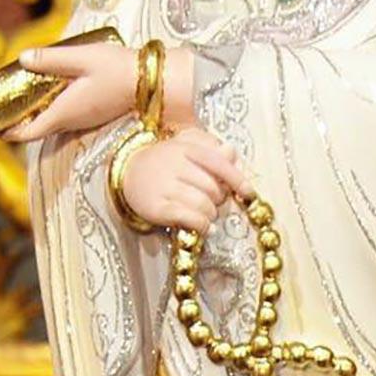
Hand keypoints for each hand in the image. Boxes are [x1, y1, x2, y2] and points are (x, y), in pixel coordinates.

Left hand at [3, 40, 196, 143]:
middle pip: (35, 130)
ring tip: (16, 100)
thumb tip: (22, 58)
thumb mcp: (83, 57)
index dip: (5, 132)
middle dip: (14, 123)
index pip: (26, 132)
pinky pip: (62, 117)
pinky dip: (47, 110)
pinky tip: (45, 93)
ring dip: (31, 116)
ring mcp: (83, 120)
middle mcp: (71, 121)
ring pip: (49, 123)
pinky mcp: (92, 114)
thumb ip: (51, 59)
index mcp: (64, 111)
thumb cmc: (118, 69)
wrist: (153, 81)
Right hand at [116, 125, 253, 233]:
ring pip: (204, 205)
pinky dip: (202, 225)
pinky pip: (190, 219)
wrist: (127, 173)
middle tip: (213, 202)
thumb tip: (231, 152)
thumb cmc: (164, 162)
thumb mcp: (185, 148)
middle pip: (214, 188)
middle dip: (219, 199)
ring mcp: (164, 186)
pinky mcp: (156, 207)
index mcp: (186, 148)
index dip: (237, 180)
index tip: (249, 193)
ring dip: (211, 215)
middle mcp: (175, 165)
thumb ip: (210, 149)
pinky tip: (203, 227)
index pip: (219, 163)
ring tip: (206, 215)